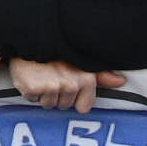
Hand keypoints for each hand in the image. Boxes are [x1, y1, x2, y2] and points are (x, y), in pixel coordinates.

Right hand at [10, 58, 127, 112]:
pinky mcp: (34, 87)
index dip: (74, 99)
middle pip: (65, 106)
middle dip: (57, 95)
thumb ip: (101, 74)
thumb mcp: (80, 60)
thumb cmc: (54, 51)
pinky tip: (31, 76)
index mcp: (85, 78)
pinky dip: (30, 91)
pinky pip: (34, 100)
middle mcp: (71, 83)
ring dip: (44, 94)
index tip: (67, 85)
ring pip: (49, 105)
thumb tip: (120, 81)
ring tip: (41, 75)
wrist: (26, 38)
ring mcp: (52, 86)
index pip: (84, 107)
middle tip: (51, 76)